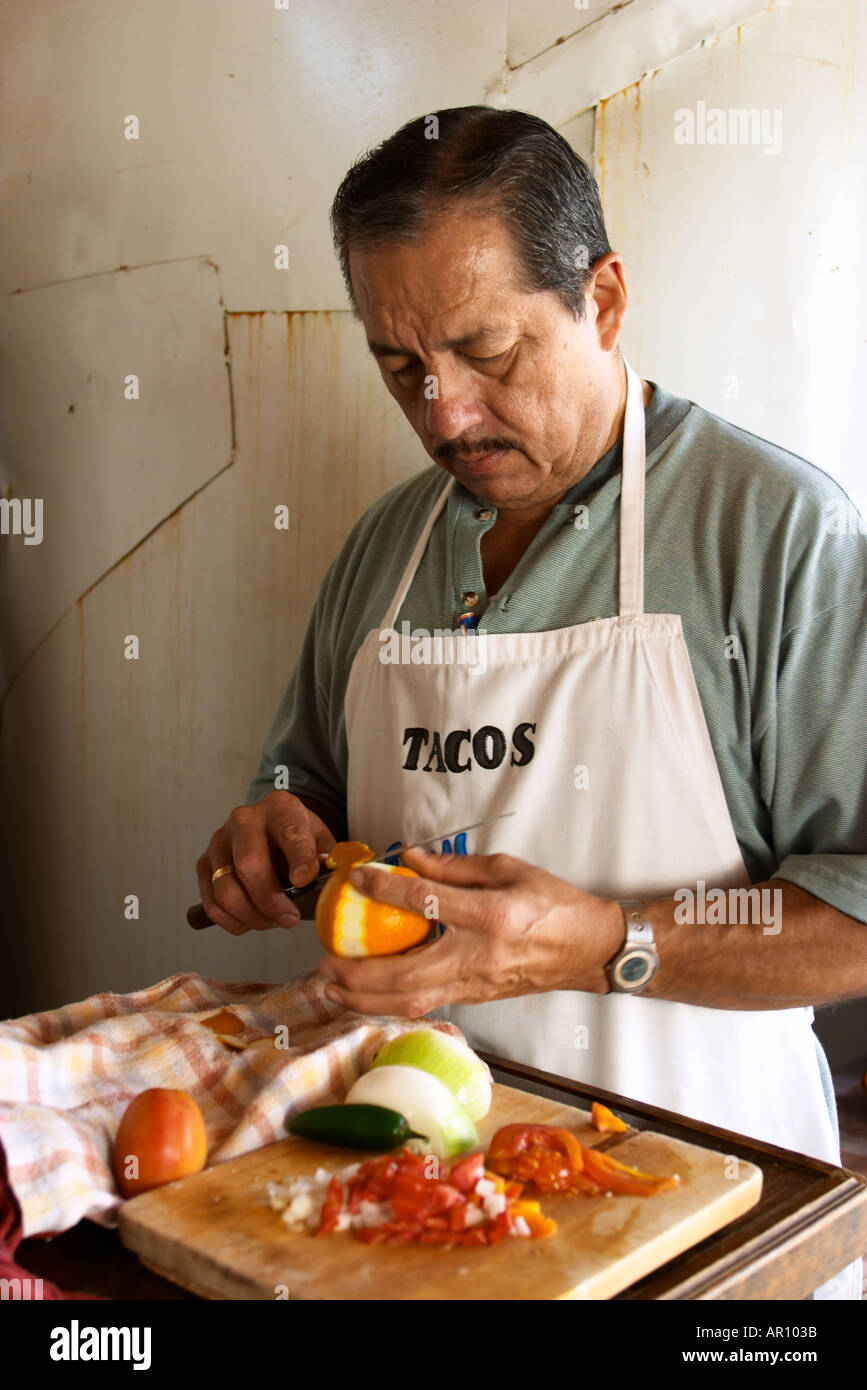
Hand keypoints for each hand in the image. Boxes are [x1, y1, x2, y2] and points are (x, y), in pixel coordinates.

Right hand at [196, 790, 335, 934]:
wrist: (269, 828)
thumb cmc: (297, 836)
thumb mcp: (319, 837)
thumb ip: (328, 857)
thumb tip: (336, 879)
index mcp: (280, 808)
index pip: (290, 832)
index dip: (298, 858)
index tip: (305, 881)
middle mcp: (244, 819)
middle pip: (249, 864)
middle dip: (270, 900)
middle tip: (289, 919)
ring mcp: (219, 841)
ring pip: (226, 889)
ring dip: (252, 916)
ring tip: (273, 921)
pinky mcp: (204, 863)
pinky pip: (212, 902)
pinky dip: (233, 921)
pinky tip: (252, 920)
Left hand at [318, 848, 623, 1016]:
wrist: (588, 950)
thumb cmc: (554, 904)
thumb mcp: (509, 869)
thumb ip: (456, 867)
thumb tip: (410, 859)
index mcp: (490, 916)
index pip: (426, 902)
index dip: (385, 889)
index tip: (356, 878)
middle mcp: (477, 957)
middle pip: (404, 974)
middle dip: (358, 972)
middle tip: (325, 959)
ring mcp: (474, 984)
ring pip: (409, 1001)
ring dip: (365, 999)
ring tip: (331, 987)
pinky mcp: (474, 998)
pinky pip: (424, 1005)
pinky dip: (389, 1004)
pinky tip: (366, 996)